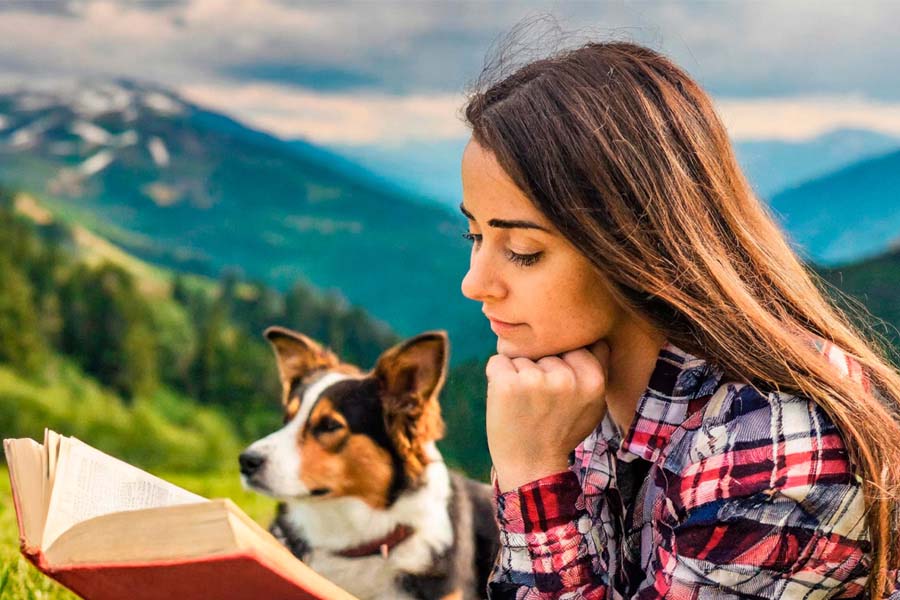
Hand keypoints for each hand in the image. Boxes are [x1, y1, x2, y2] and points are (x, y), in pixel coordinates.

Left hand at [486, 339, 610, 492]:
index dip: (563, 363)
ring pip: (522, 356)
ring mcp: (536, 381)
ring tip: (525, 405)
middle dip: (540, 368)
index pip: (574, 344)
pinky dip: (497, 377)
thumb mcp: (592, 404)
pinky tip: (507, 401)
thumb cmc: (560, 432)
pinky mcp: (507, 385)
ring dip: (518, 374)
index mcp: (593, 380)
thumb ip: (596, 368)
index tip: (560, 389)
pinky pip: (498, 361)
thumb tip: (592, 334)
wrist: (531, 466)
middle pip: (546, 349)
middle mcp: (567, 378)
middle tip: (541, 402)